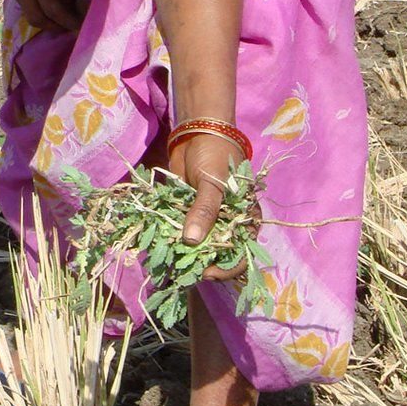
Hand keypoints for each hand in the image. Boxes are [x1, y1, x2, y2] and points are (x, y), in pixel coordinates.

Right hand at [8, 0, 80, 33]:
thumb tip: (70, 6)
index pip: (53, 9)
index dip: (68, 21)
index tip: (80, 26)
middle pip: (35, 18)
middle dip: (54, 27)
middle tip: (68, 28)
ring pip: (27, 11)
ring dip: (44, 17)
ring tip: (59, 16)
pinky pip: (22, 2)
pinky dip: (36, 6)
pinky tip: (45, 2)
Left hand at [168, 135, 255, 279]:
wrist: (197, 132)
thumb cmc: (215, 154)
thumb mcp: (213, 182)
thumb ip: (204, 211)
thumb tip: (192, 241)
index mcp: (245, 218)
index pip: (242, 253)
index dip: (226, 268)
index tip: (206, 273)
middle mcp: (229, 222)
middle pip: (218, 254)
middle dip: (202, 262)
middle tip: (182, 267)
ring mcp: (208, 218)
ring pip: (199, 244)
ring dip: (185, 252)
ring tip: (169, 259)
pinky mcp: (190, 212)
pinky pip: (183, 230)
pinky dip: (174, 237)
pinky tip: (161, 244)